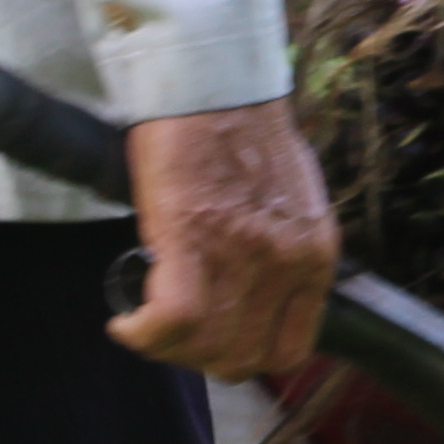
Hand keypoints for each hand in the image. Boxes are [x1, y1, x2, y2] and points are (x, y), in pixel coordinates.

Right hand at [111, 99, 335, 382]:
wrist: (215, 85)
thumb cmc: (246, 134)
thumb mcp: (294, 204)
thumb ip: (284, 251)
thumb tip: (258, 292)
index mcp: (315, 257)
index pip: (289, 351)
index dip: (245, 356)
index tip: (215, 342)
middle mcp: (287, 264)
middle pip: (241, 359)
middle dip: (199, 357)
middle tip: (173, 335)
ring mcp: (243, 256)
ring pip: (204, 348)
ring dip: (167, 349)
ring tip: (146, 324)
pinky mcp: (193, 239)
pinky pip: (171, 320)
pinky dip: (143, 333)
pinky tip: (127, 322)